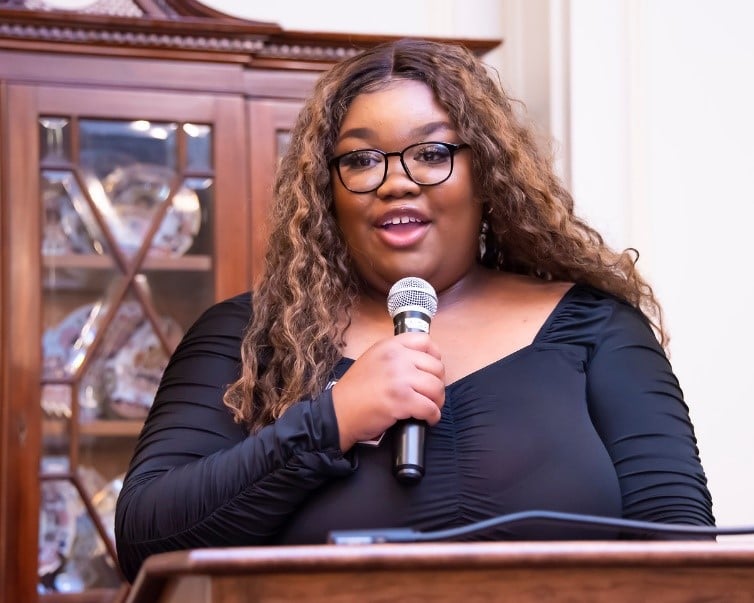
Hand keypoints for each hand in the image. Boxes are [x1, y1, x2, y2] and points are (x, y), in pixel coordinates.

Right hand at [331, 332, 444, 451]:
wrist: (338, 412)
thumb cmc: (355, 390)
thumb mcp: (373, 359)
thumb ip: (396, 356)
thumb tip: (424, 363)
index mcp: (390, 346)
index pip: (425, 341)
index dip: (434, 357)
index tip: (431, 370)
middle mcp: (396, 358)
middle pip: (436, 367)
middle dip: (438, 383)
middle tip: (430, 395)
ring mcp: (399, 378)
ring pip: (436, 387)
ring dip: (437, 401)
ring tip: (429, 407)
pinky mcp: (402, 400)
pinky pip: (430, 408)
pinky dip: (433, 416)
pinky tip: (427, 419)